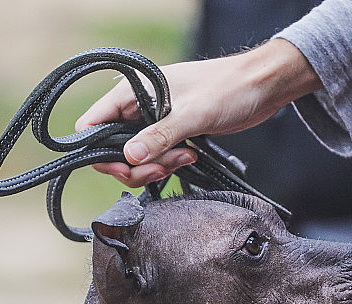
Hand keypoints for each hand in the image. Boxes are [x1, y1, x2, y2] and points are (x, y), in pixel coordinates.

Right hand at [75, 39, 321, 186]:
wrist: (260, 86)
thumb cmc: (227, 89)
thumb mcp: (192, 114)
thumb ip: (159, 136)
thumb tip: (128, 157)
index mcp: (130, 93)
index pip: (91, 125)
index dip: (97, 151)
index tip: (123, 166)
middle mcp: (134, 108)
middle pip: (110, 149)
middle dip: (134, 166)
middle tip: (161, 168)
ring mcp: (149, 122)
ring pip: (132, 158)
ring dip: (155, 167)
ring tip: (185, 158)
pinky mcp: (165, 134)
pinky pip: (152, 158)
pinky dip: (166, 165)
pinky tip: (189, 157)